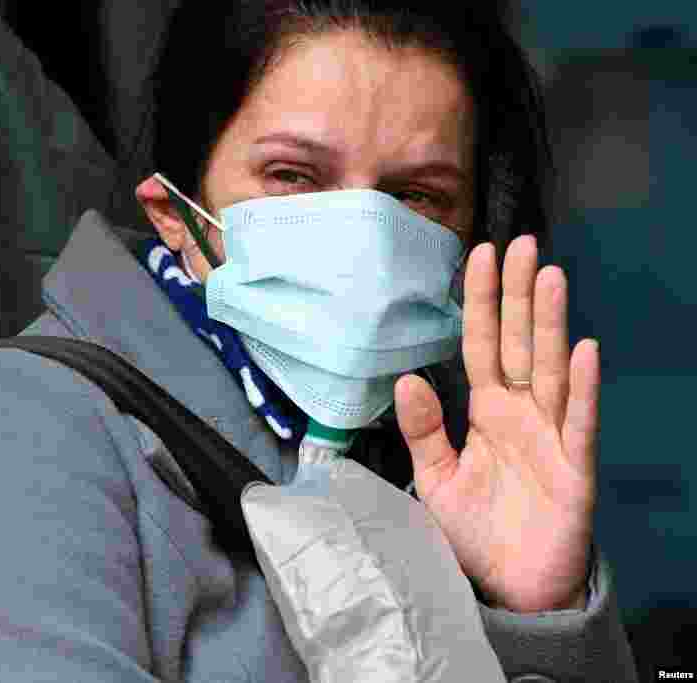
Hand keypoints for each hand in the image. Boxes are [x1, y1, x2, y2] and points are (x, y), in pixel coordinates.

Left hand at [394, 235, 597, 612]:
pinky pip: (579, 423)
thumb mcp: (436, 478)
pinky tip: (582, 351)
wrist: (511, 588)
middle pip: (519, 343)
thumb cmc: (476, 531)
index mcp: (486, 411)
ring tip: (549, 277)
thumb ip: (423, 430)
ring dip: (550, 324)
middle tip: (521, 244)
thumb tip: (406, 378)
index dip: (481, 302)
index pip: (481, 344)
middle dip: (519, 295)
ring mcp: (551, 437)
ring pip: (550, 370)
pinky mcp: (575, 470)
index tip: (480, 255)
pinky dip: (581, 389)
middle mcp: (521, 414)